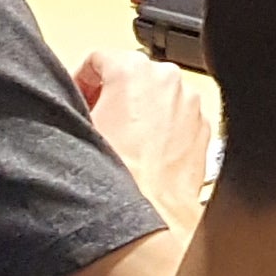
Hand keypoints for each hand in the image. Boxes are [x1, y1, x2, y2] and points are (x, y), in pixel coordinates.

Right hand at [74, 47, 218, 226]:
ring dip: (141, 114)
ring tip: (124, 144)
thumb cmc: (116, 177)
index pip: (98, 59)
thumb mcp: (77, 128)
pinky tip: (147, 155)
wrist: (151, 216)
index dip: (82, 82)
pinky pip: (178, 119)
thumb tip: (71, 103)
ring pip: (158, 98)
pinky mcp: (204, 129)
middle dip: (114, 97)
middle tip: (98, 125)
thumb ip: (72, 103)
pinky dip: (164, 130)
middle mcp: (168, 79)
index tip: (78, 102)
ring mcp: (191, 103)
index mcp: (133, 68)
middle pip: (132, 76)